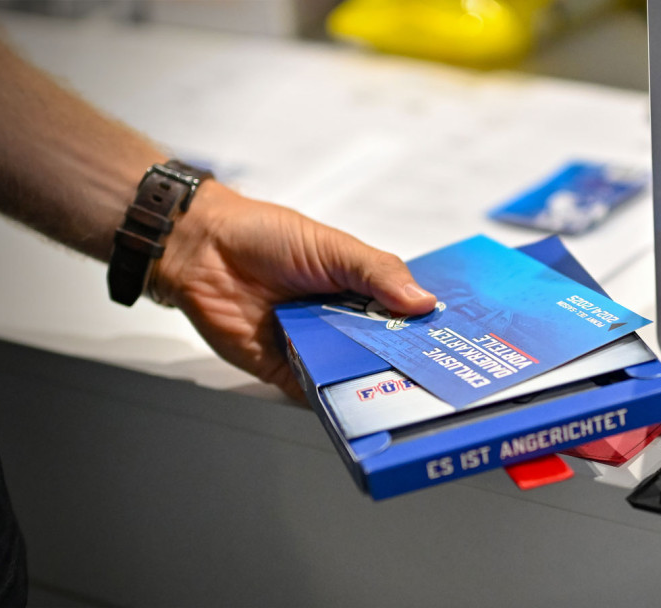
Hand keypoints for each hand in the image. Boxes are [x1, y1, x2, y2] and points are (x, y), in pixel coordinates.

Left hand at [151, 181, 436, 401]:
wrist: (200, 250)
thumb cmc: (265, 236)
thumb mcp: (333, 247)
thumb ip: (378, 273)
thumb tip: (425, 301)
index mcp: (360, 291)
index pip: (405, 316)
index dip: (429, 331)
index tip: (460, 346)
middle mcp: (342, 323)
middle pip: (384, 353)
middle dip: (408, 367)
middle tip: (439, 383)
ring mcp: (314, 350)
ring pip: (353, 378)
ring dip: (374, 388)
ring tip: (406, 402)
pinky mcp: (285, 373)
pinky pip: (315, 396)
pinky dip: (333, 405)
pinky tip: (357, 412)